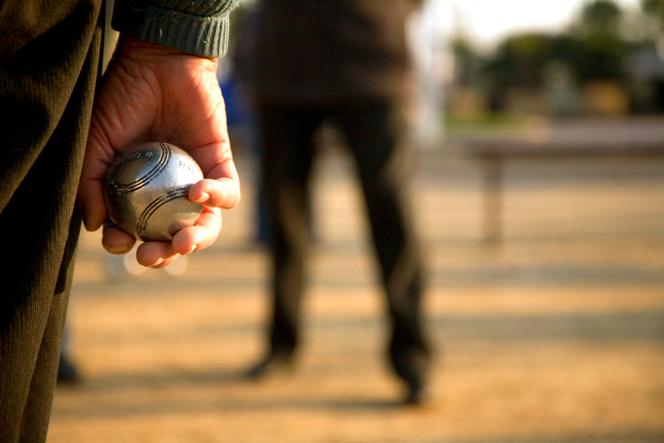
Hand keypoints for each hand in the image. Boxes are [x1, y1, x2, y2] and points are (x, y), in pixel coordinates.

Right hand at [78, 38, 239, 267]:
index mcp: (137, 193)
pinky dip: (216, 197)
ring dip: (197, 239)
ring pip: (205, 224)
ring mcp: (195, 180)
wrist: (158, 62)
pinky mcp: (220, 165)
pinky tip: (197, 193)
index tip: (121, 241)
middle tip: (152, 254)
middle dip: (164, 254)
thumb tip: (95, 225)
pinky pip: (228, 192)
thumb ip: (91, 182)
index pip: (135, 231)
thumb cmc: (122, 99)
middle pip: (172, 236)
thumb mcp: (95, 141)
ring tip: (183, 242)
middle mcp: (169, 193)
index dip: (127, 244)